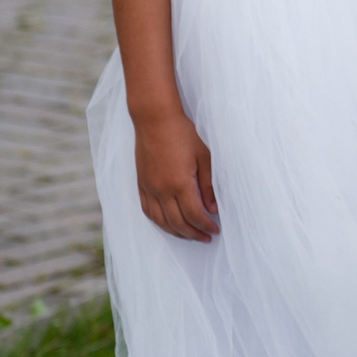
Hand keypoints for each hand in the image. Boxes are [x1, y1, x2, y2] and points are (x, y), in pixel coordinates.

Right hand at [133, 105, 219, 241]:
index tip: (216, 230)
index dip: (206, 226)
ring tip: (190, 235)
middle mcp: (162, 190)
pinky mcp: (141, 184)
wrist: (155, 119)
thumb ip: (208, 185)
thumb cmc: (183, 133)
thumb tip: (213, 208)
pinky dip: (159, 222)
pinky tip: (168, 223)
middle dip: (193, 234)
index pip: (194, 215)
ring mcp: (149, 188)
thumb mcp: (204, 156)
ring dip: (176, 232)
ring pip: (161, 221)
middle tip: (206, 237)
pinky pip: (148, 211)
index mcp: (180, 184)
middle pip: (178, 223)